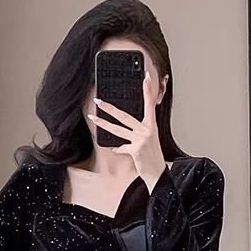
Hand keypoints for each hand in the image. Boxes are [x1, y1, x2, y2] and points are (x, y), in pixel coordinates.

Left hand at [87, 71, 166, 191]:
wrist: (157, 173)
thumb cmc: (152, 156)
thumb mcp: (149, 139)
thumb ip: (138, 131)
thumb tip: (124, 125)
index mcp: (151, 125)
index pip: (149, 104)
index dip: (147, 90)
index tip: (145, 77)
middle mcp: (147, 130)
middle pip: (124, 116)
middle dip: (109, 108)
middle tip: (99, 101)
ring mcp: (141, 140)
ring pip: (118, 129)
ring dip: (103, 124)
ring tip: (93, 118)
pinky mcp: (135, 150)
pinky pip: (120, 147)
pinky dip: (116, 148)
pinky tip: (114, 148)